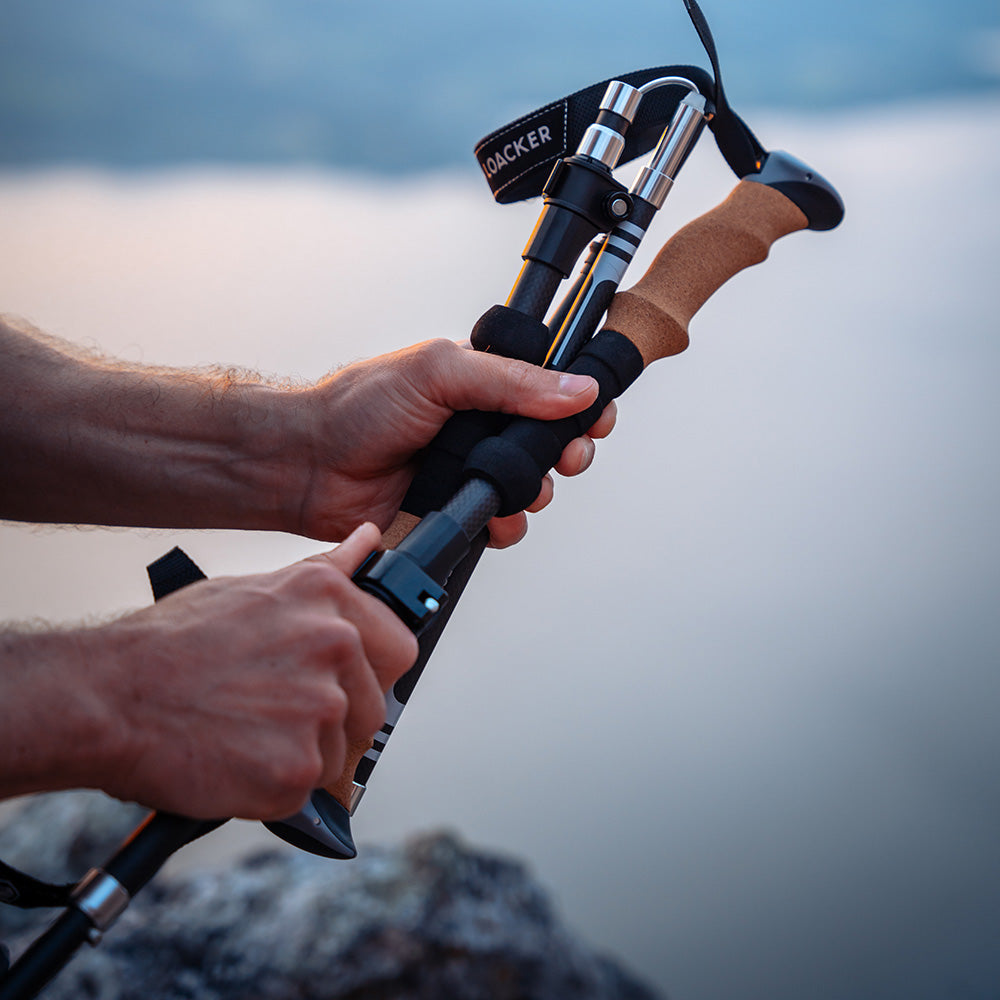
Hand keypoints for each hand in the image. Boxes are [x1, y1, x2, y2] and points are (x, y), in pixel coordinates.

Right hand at [62, 524, 414, 819]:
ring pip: (340, 752)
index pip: (398, 648)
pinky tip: (236, 761)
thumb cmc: (170, 644)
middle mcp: (334, 644)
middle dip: (335, 722)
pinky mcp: (297, 768)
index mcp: (328, 597)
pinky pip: (308, 792)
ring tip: (247, 734)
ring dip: (301, 754)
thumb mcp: (255, 587)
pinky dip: (275, 788)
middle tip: (278, 717)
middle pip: (374, 708)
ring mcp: (320, 708)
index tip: (345, 685)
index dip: (372, 675)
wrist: (106, 697)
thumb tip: (369, 541)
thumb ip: (325, 570)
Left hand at [289, 339, 616, 546]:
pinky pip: (501, 523)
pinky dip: (505, 525)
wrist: (309, 464)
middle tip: (569, 457)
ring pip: (532, 487)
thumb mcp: (439, 373)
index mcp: (482, 383)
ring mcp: (469, 470)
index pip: (550, 389)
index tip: (598, 417)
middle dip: (569, 451)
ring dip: (537, 492)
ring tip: (522, 489)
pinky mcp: (456, 510)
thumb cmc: (359, 406)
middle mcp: (481, 427)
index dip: (581, 404)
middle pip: (552, 442)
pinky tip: (492, 518)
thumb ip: (511, 380)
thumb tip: (578, 388)